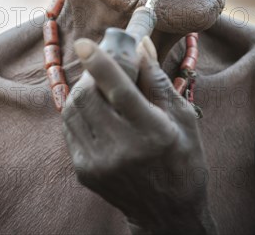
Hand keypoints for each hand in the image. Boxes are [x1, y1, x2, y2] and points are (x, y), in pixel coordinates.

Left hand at [62, 36, 217, 234]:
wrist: (168, 212)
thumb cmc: (183, 157)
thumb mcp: (182, 116)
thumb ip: (157, 79)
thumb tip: (140, 44)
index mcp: (152, 133)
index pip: (119, 91)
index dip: (101, 63)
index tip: (84, 42)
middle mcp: (121, 150)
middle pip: (89, 96)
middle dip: (91, 72)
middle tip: (102, 63)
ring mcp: (98, 163)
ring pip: (74, 109)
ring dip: (83, 88)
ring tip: (100, 85)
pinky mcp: (84, 171)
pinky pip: (71, 127)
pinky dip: (80, 109)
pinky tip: (96, 108)